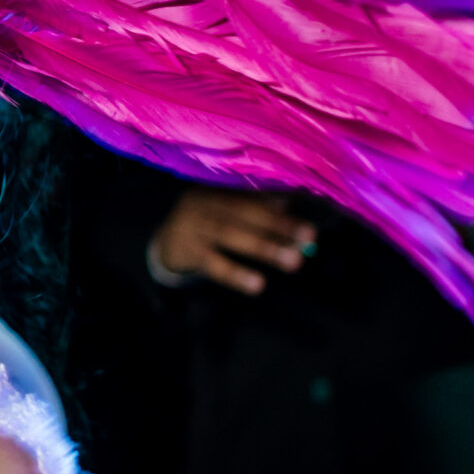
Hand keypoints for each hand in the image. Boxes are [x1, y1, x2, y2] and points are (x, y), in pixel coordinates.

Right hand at [149, 188, 316, 295]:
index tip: (309, 219)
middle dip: (280, 225)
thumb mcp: (226, 211)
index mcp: (219, 188)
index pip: (254, 195)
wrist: (164, 242)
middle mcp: (205, 201)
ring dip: (265, 248)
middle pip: (246, 212)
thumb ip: (253, 206)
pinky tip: (257, 285)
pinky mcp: (185, 250)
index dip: (283, 207)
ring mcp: (192, 224)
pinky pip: (213, 263)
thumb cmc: (206, 225)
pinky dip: (236, 274)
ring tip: (294, 262)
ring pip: (232, 235)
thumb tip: (289, 203)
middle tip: (310, 238)